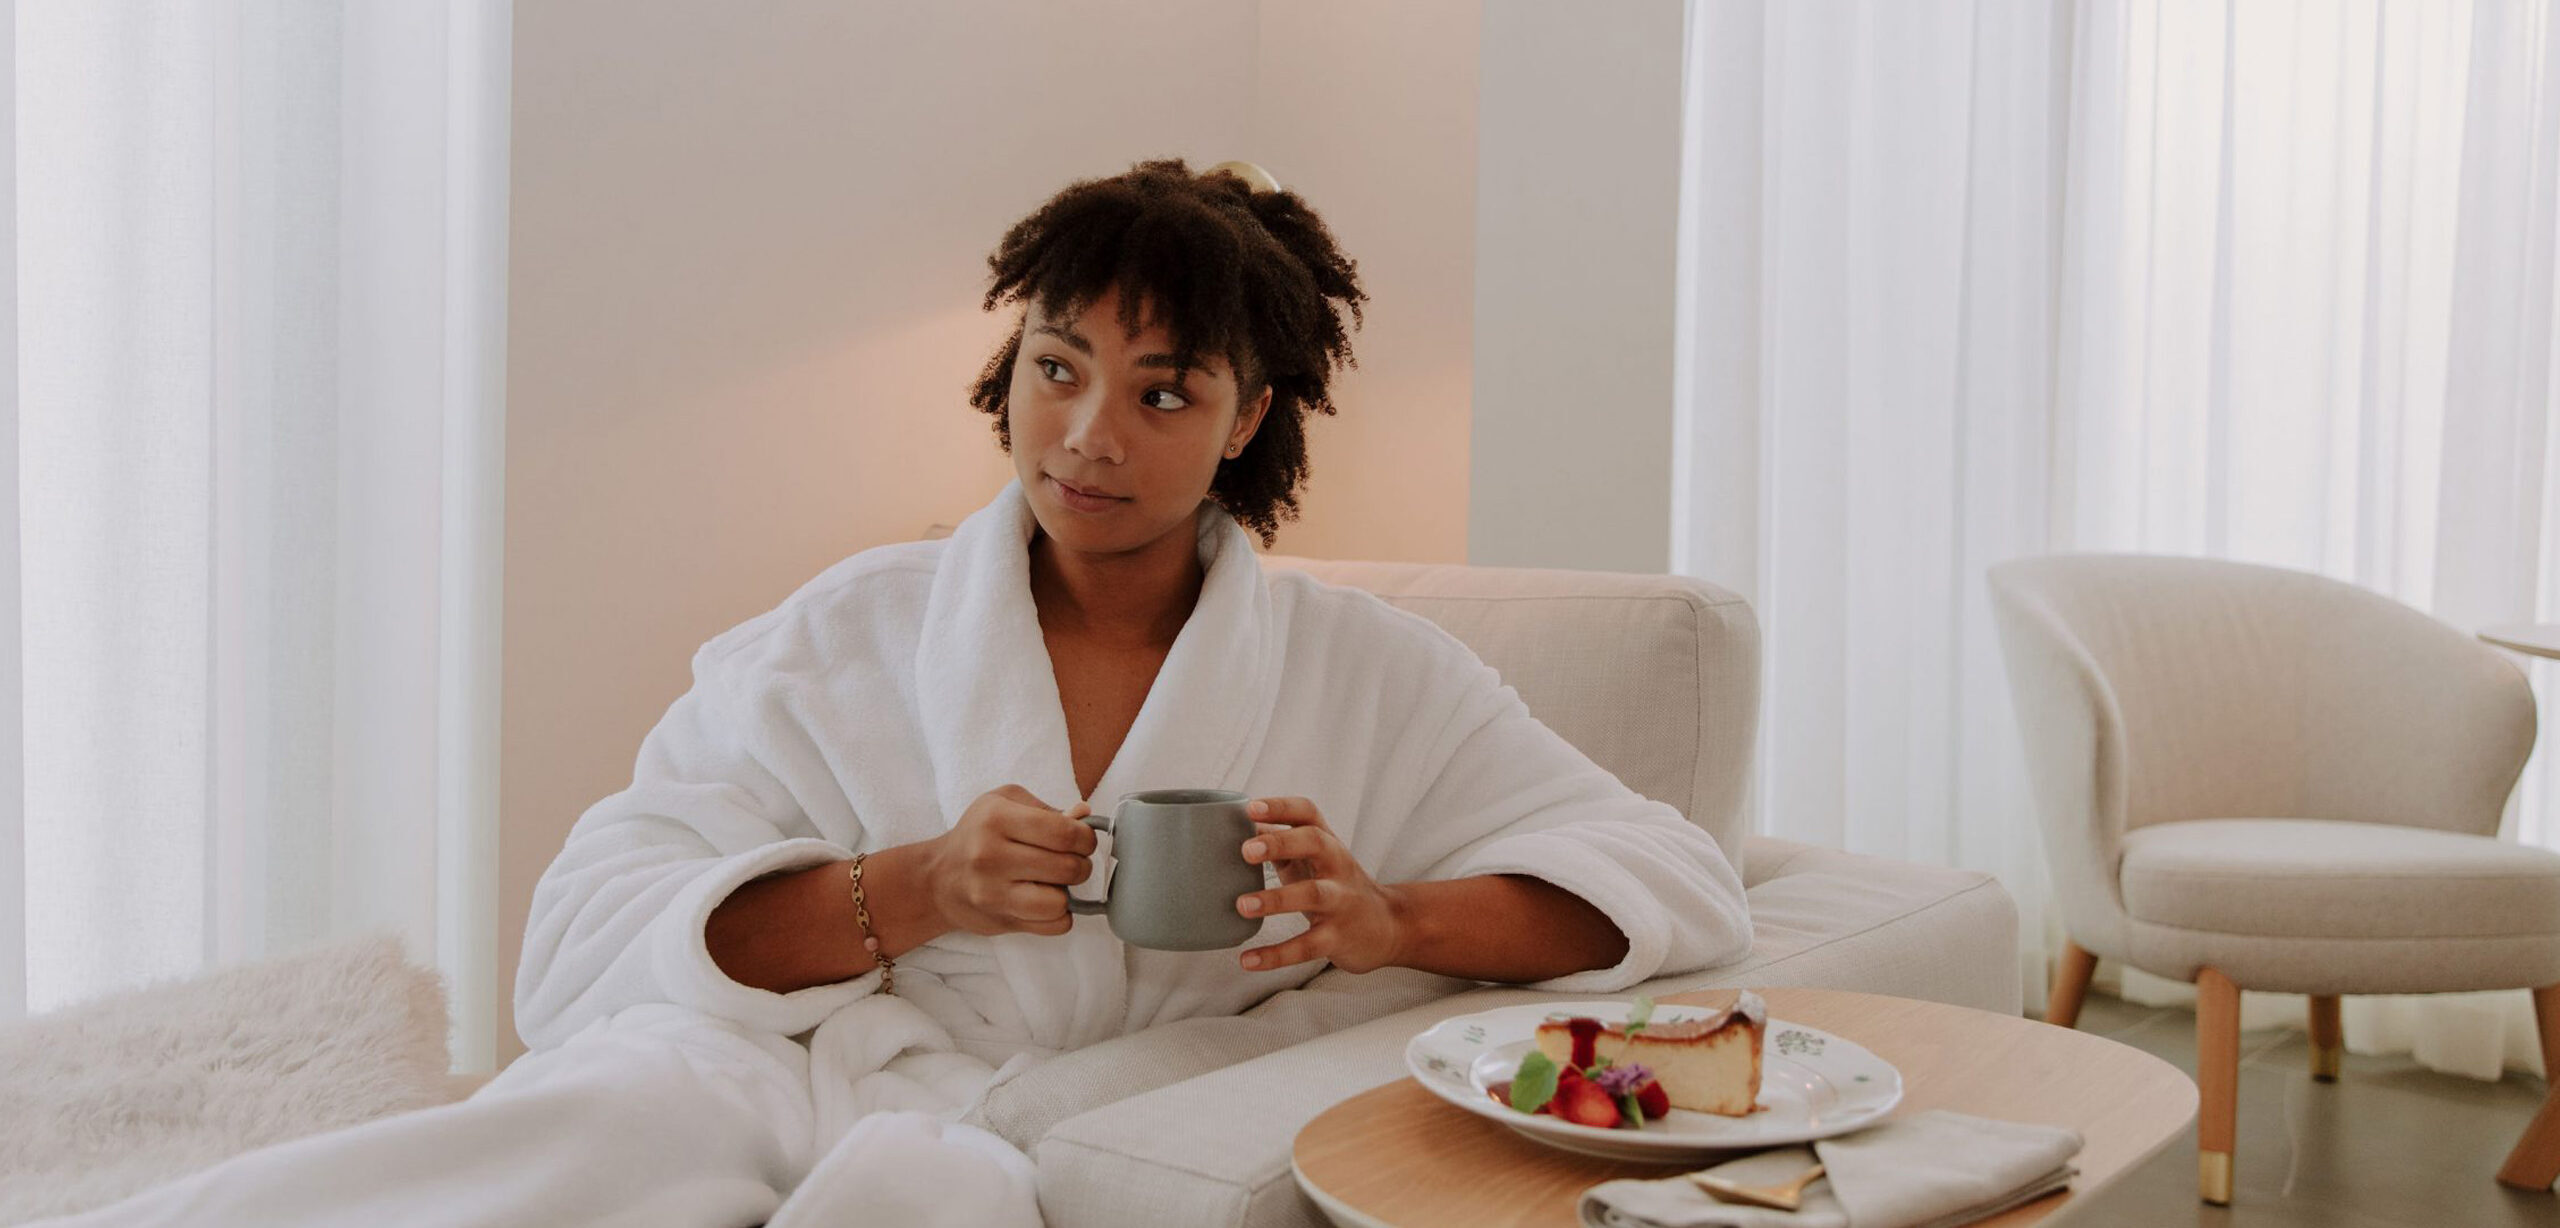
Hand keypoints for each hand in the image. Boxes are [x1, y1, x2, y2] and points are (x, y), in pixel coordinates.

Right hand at [921, 785, 1098, 937]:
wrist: (937, 878)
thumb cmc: (978, 834)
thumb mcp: (1005, 804)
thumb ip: (1047, 809)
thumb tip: (1085, 815)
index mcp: (997, 818)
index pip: (1064, 832)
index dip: (1085, 837)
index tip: (1083, 840)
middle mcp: (990, 856)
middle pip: (1067, 867)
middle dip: (1081, 864)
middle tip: (1072, 860)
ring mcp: (993, 893)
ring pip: (1060, 902)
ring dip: (1069, 893)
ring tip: (1057, 882)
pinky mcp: (1000, 921)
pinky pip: (1054, 926)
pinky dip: (1060, 916)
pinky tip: (1046, 901)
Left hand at [1234, 797, 1405, 973]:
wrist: (1388, 925)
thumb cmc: (1337, 885)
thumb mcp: (1313, 858)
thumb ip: (1279, 841)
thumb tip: (1235, 825)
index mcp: (1327, 842)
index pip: (1307, 813)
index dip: (1280, 807)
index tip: (1250, 807)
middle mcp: (1337, 865)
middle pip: (1315, 842)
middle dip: (1281, 843)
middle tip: (1246, 850)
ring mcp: (1340, 900)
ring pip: (1312, 894)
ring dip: (1276, 899)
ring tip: (1242, 905)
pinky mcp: (1338, 937)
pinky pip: (1307, 946)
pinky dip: (1277, 955)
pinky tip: (1248, 960)